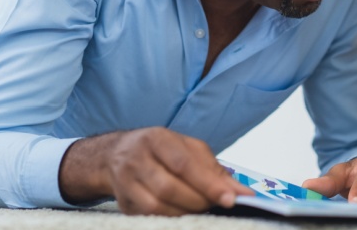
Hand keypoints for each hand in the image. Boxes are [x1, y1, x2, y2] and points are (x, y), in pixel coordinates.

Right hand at [59, 127, 253, 215]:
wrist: (114, 154)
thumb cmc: (160, 150)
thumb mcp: (188, 148)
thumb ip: (214, 169)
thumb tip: (241, 192)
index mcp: (156, 139)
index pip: (184, 164)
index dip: (208, 184)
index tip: (231, 198)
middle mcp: (136, 158)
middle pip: (169, 188)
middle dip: (199, 201)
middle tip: (217, 204)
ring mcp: (125, 182)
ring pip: (157, 206)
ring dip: (185, 212)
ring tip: (200, 208)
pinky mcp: (122, 203)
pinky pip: (149, 217)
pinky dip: (171, 218)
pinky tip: (182, 213)